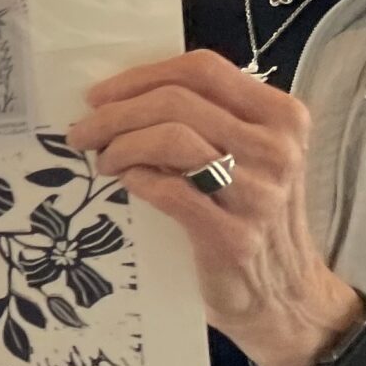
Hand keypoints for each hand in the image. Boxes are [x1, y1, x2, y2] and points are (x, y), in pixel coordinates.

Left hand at [68, 50, 365, 365]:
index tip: (99, 96)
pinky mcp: (232, 235)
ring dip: (120, 146)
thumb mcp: (250, 156)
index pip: (202, 70)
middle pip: (178, 102)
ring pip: (171, 139)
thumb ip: (210, 122)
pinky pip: (169, 191)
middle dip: (116, 113)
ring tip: (103, 161)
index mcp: (282, 116)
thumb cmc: (253, 216)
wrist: (283, 295)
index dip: (141, 77)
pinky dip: (137, 180)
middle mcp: (276, 148)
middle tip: (83, 132)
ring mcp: (259, 192)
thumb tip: (125, 98)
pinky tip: (126, 183)